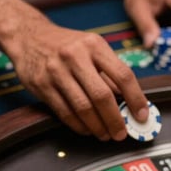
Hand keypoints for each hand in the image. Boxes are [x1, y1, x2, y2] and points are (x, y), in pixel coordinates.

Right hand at [7, 18, 149, 140]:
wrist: (28, 36)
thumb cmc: (67, 45)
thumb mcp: (92, 49)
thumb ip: (110, 73)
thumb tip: (130, 103)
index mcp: (95, 45)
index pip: (123, 75)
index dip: (136, 99)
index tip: (142, 116)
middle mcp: (75, 56)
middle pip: (102, 96)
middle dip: (115, 120)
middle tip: (121, 134)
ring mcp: (56, 70)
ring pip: (83, 107)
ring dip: (98, 126)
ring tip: (105, 134)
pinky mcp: (41, 85)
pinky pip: (65, 112)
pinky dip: (79, 125)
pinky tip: (87, 129)